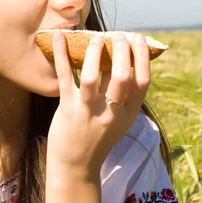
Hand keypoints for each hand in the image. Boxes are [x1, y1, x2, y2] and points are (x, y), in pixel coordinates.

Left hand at [47, 31, 150, 181]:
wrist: (76, 167)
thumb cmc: (97, 137)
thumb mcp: (118, 118)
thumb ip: (121, 93)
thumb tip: (120, 57)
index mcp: (128, 114)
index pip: (143, 81)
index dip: (142, 56)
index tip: (138, 38)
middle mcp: (111, 113)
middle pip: (121, 75)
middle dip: (121, 49)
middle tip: (117, 35)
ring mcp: (88, 111)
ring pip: (93, 76)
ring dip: (95, 52)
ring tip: (96, 37)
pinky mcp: (68, 109)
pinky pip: (65, 77)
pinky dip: (61, 54)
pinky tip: (58, 36)